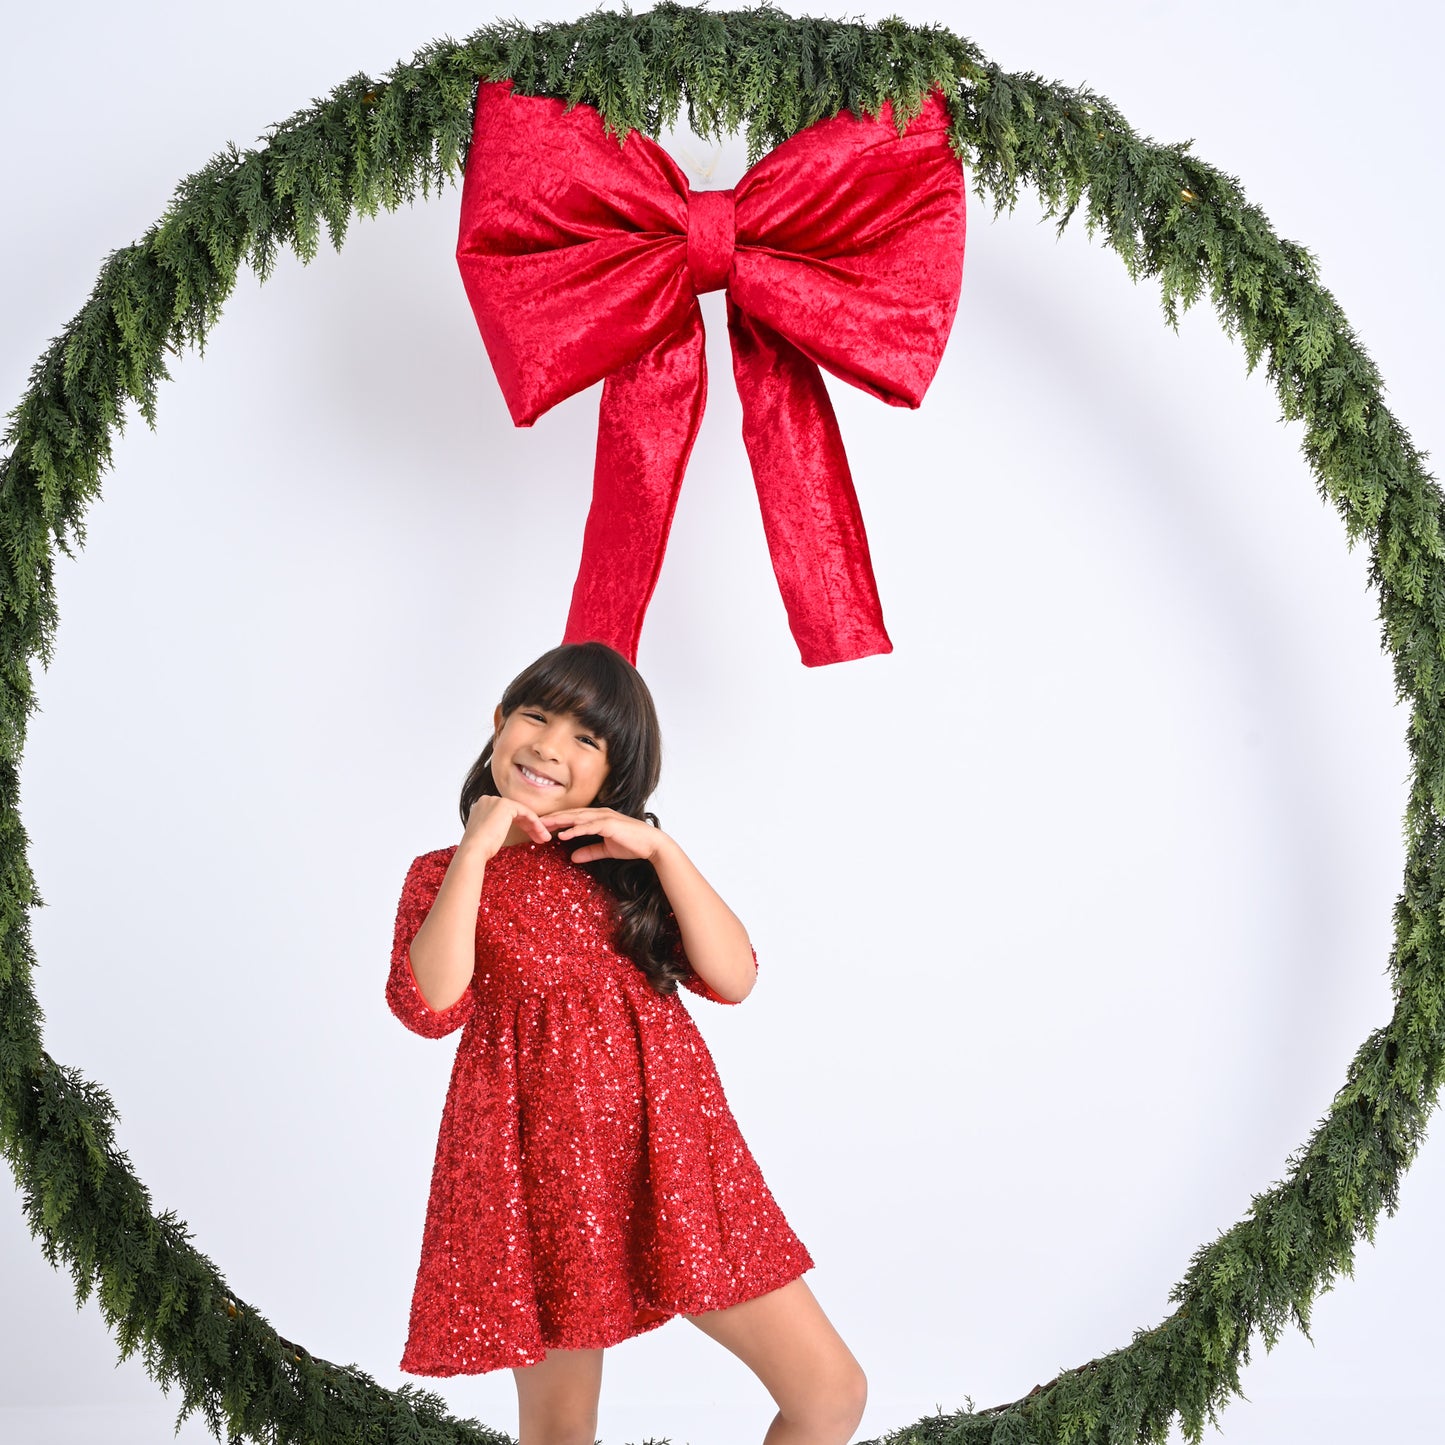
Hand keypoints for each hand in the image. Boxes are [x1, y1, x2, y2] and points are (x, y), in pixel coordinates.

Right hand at [462, 794, 550, 857]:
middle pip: (517, 812)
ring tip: (544, 839)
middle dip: (530, 826)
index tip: (531, 837)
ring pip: (523, 812)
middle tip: (540, 838)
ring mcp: (497, 801)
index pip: (508, 813)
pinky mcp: (505, 805)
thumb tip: (502, 829)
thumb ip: (495, 826)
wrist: (474, 850)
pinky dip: (536, 823)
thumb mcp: (488, 833)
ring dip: (536, 826)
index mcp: (483, 806)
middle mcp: (489, 800)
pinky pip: (526, 813)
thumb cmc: (480, 848)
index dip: (522, 825)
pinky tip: (541, 834)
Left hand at [539, 808, 668, 864]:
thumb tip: (573, 858)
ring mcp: (605, 817)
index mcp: (599, 817)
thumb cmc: (633, 845)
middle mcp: (600, 814)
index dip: (557, 819)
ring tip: (544, 826)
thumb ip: (590, 852)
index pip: (573, 816)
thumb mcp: (606, 849)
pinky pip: (588, 827)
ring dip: (559, 821)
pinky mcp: (609, 825)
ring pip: (576, 817)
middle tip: (535, 822)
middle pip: (571, 813)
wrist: (652, 844)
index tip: (542, 825)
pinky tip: (563, 835)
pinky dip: (575, 830)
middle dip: (553, 817)